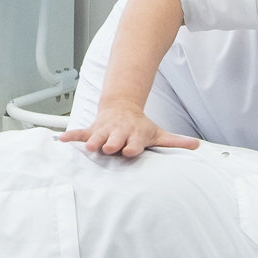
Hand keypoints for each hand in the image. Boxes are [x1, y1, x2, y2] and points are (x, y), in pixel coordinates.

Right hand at [58, 101, 198, 158]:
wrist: (122, 107)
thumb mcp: (158, 133)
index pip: (134, 142)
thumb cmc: (140, 126)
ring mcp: (104, 131)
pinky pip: (79, 133)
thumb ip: (175, 141)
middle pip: (115, 139)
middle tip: (110, 147)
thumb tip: (197, 146)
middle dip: (112, 143)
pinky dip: (70, 136)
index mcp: (134, 134)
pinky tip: (61, 140)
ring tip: (87, 146)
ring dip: (93, 141)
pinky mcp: (93, 130)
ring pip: (97, 136)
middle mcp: (118, 132)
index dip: (132, 145)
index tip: (130, 150)